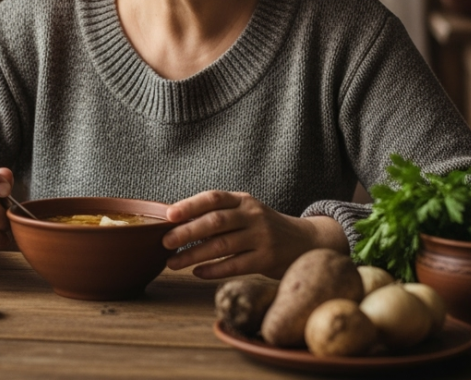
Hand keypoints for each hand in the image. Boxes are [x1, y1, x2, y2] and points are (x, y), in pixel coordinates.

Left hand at [161, 190, 347, 278]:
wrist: (305, 242)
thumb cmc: (264, 228)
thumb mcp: (246, 213)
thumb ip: (220, 215)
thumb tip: (177, 223)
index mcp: (244, 200)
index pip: (213, 198)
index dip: (190, 205)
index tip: (168, 215)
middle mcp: (253, 215)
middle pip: (215, 221)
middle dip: (187, 232)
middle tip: (165, 242)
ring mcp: (262, 237)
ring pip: (222, 245)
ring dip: (194, 255)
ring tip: (174, 262)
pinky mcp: (267, 259)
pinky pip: (235, 265)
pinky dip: (214, 269)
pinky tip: (198, 272)